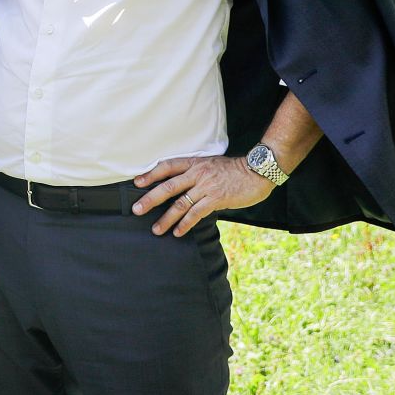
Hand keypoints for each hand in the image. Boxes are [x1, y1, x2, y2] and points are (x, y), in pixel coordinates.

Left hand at [132, 154, 273, 236]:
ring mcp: (206, 186)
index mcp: (194, 163)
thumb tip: (180, 186)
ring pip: (180, 203)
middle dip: (150, 199)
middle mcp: (197, 173)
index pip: (167, 166)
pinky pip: (196, 213)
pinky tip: (178, 232)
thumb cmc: (233, 170)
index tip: (136, 183)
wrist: (257, 171)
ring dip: (166, 218)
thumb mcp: (210, 164)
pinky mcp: (216, 199)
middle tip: (136, 210)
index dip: (151, 174)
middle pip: (168, 186)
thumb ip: (195, 173)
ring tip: (156, 230)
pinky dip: (185, 224)